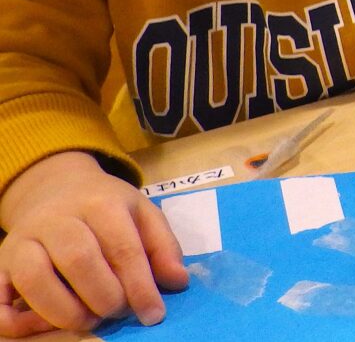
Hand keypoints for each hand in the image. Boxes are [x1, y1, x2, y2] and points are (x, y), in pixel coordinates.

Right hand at [0, 152, 186, 334]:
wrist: (56, 189)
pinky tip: (44, 326)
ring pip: (35, 278)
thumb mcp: (142, 213)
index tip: (154, 314)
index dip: (140, 287)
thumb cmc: (106, 208)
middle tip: (118, 311)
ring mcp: (23, 241)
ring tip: (90, 319)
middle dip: (105, 296)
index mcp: (99, 203)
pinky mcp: (0, 262)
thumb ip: (162, 246)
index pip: (122, 248)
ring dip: (65, 310)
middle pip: (79, 260)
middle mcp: (56, 219)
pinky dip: (17, 320)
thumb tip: (177, 282)